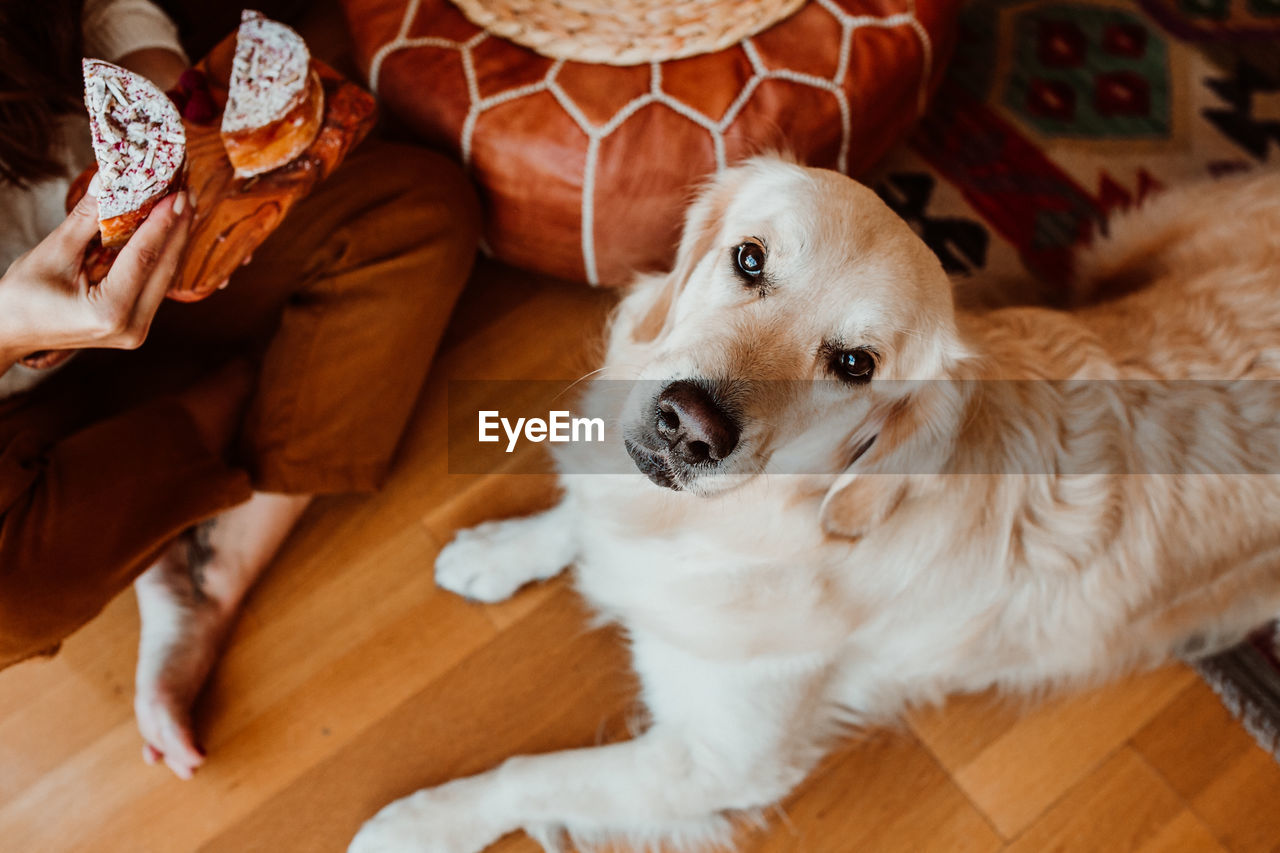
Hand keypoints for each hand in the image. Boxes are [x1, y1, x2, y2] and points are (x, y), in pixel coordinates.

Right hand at [0, 186, 192, 367]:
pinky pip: (155, 284)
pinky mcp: (136, 325)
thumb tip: (110, 181)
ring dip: (174, 240)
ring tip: (181, 204)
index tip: (176, 193)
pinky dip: (161, 255)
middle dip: (178, 227)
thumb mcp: (53, 252)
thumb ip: (86, 219)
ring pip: (165, 277)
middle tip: (186, 191)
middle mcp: (132, 327)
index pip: (144, 258)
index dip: (162, 222)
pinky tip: (167, 230)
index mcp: (109, 312)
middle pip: (164, 268)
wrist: (11, 331)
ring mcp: (137, 330)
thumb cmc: (23, 296)